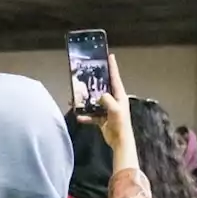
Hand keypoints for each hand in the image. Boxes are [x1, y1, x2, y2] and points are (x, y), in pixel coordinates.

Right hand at [78, 54, 137, 171]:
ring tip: (76, 98)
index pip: (115, 78)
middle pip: (102, 87)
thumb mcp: (115, 109)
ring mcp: (107, 109)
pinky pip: (91, 115)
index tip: (110, 56)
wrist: (120, 141)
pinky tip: (79, 116)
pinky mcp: (102, 118)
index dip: (112, 67)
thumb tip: (99, 96)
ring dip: (86, 101)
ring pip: (94, 101)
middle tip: (86, 74)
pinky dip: (85, 116)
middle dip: (94, 82)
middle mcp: (113, 100)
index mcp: (119, 95)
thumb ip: (107, 99)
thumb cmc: (120, 124)